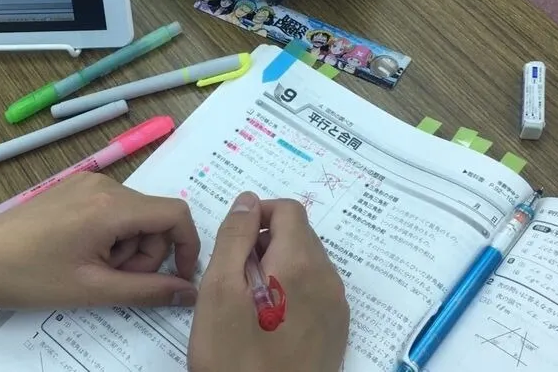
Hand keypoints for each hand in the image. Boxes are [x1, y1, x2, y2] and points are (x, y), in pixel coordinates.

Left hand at [0, 173, 199, 331]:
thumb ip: (148, 291)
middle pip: (154, 218)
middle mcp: (104, 184)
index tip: (178, 278)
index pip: (175, 214)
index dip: (187, 246)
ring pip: (133, 216)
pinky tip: (82, 254)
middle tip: (115, 280)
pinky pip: (112, 210)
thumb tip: (189, 293)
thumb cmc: (32, 277)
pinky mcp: (74, 188)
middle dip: (146, 254)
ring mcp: (87, 183)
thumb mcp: (94, 289)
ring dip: (126, 247)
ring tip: (92, 269)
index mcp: (111, 205)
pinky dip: (110, 235)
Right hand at [189, 192, 348, 371]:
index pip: (288, 210)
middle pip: (300, 235)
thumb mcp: (219, 291)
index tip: (233, 240)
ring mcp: (337, 308)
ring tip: (247, 302)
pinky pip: (316, 290)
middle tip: (233, 276)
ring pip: (308, 263)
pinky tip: (268, 320)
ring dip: (277, 266)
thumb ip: (234, 237)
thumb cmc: (234, 356)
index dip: (257, 214)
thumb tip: (248, 200)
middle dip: (265, 242)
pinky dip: (292, 290)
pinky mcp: (337, 331)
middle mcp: (329, 279)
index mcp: (302, 263)